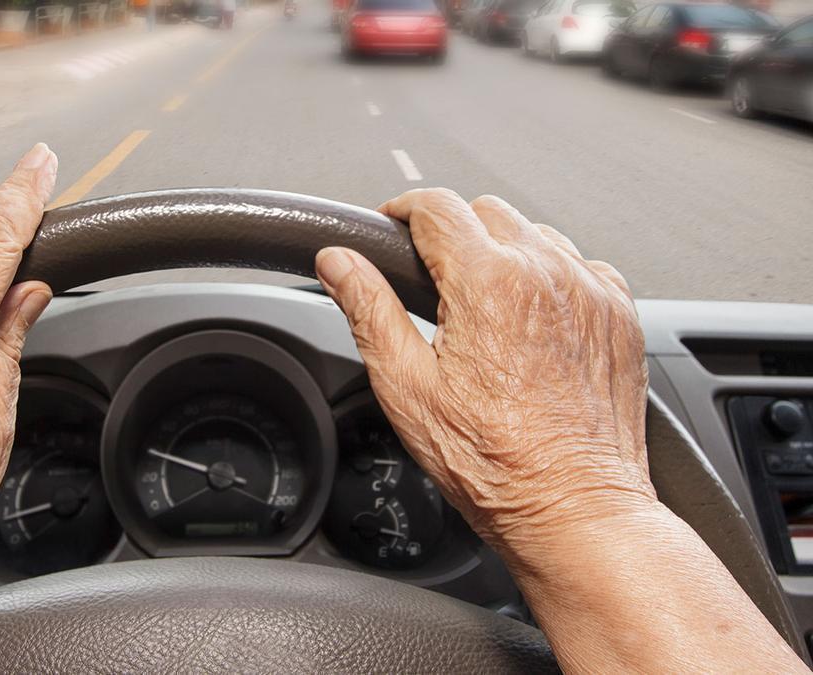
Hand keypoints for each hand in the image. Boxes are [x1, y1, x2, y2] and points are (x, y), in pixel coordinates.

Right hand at [314, 188, 655, 555]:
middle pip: (486, 211)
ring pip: (535, 234)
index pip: (436, 206)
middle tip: (430, 278)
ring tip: (481, 306)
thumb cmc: (494, 462)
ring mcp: (591, 291)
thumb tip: (338, 263)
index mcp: (488, 283)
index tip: (391, 226)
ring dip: (503, 252)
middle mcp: (547, 274)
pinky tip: (530, 321)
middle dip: (451, 232)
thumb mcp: (406, 387)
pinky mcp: (619, 314)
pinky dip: (551, 277)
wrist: (573, 506)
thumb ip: (368, 310)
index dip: (401, 210)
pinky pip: (580, 265)